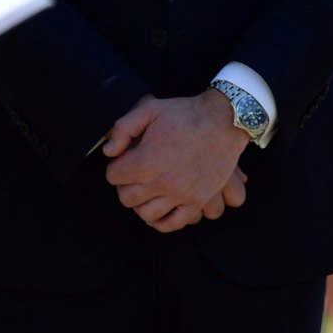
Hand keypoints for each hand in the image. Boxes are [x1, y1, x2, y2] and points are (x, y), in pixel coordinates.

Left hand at [103, 92, 251, 232]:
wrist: (223, 120)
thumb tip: (108, 152)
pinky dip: (161, 221)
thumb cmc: (185, 113)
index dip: (115, 166)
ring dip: (141, 204)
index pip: (113, 176)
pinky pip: (173, 223)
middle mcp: (161, 182)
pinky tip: (159, 209)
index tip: (123, 161)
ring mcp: (180, 195)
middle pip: (126, 198)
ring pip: (146, 214)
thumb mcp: (150, 109)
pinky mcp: (197, 201)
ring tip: (146, 191)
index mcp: (146, 161)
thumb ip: (123, 129)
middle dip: (125, 186)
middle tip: (133, 176)